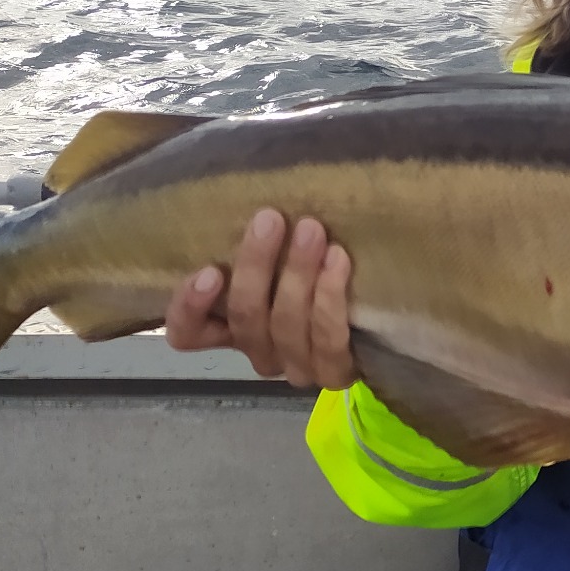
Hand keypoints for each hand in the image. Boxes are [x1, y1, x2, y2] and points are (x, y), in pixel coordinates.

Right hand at [164, 209, 356, 389]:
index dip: (189, 308)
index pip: (187, 333)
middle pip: (244, 317)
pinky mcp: (334, 372)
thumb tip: (253, 198)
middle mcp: (259, 351)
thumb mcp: (278, 252)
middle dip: (256, 265)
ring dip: (297, 274)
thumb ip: (256, 238)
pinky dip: (329, 298)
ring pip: (285, 326)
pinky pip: (327, 340)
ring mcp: (295, 367)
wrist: (382, 315)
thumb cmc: (315, 265)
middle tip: (271, 219)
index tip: (209, 270)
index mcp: (230, 328)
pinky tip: (337, 259)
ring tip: (311, 230)